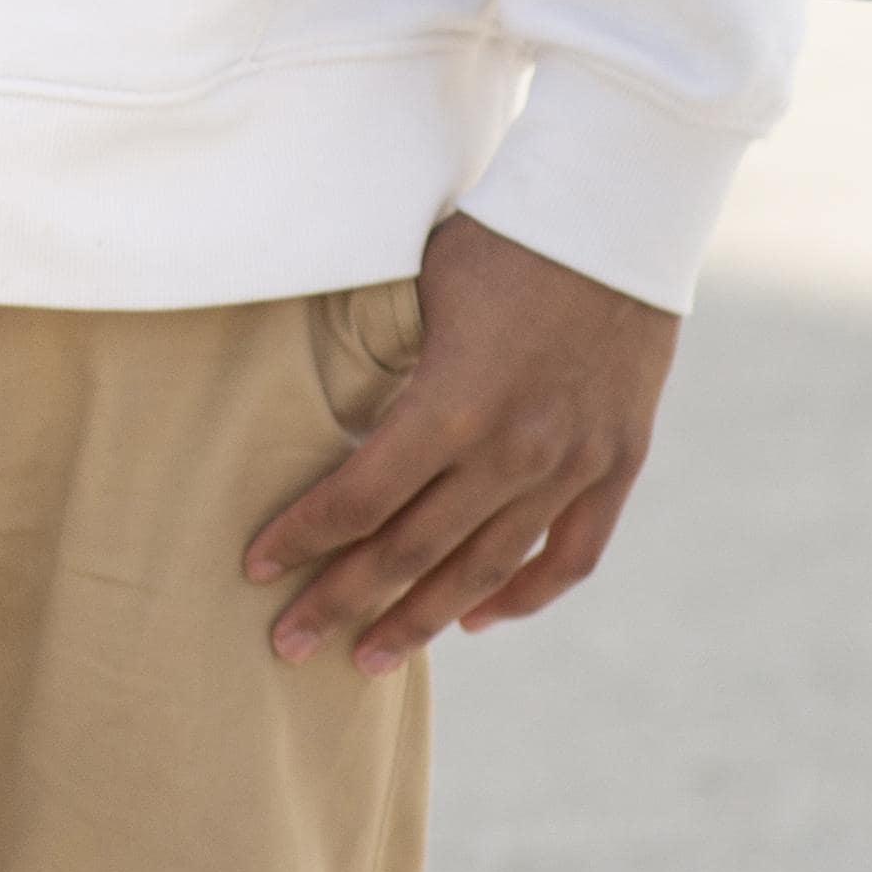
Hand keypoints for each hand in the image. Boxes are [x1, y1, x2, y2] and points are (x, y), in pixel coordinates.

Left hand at [250, 212, 679, 671]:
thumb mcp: (420, 291)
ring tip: (369, 658)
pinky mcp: (616, 463)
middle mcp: (513, 450)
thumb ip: (383, 367)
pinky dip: (523, 596)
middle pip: (410, 552)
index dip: (301, 537)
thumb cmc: (501, 237)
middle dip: (340, 603)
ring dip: (422, 619)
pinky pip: (570, 556)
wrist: (617, 213)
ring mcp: (571, 465)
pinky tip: (477, 617)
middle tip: (288, 645)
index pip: (358, 498)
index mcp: (452, 404)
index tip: (254, 567)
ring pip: (485, 572)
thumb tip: (323, 418)